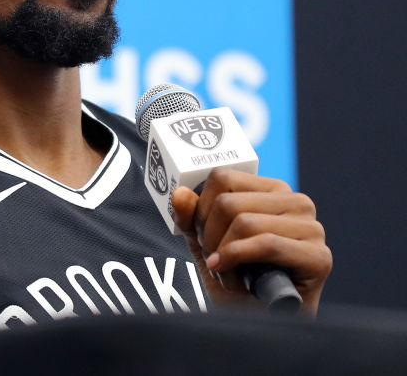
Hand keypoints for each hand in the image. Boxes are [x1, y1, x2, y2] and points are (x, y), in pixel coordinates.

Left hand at [170, 168, 331, 314]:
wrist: (264, 321)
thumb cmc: (240, 280)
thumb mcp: (207, 244)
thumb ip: (192, 218)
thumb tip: (181, 193)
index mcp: (272, 190)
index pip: (222, 178)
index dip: (201, 208)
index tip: (202, 234)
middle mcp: (297, 202)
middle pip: (228, 203)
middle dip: (210, 236)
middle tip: (213, 258)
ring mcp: (312, 228)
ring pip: (244, 222)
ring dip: (222, 253)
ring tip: (226, 271)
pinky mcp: (318, 256)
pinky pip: (266, 245)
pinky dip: (238, 260)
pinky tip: (230, 277)